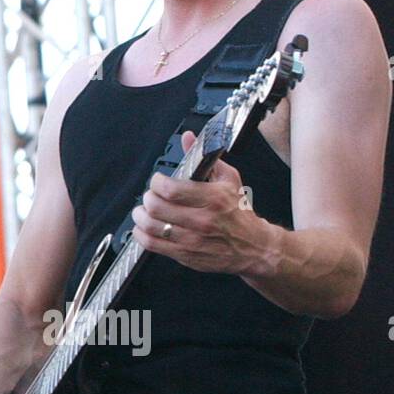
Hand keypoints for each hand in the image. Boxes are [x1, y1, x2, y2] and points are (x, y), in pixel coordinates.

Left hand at [130, 130, 269, 273]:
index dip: (157, 182)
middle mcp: (201, 220)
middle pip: (157, 207)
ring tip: (143, 211)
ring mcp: (192, 240)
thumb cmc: (238, 212)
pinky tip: (143, 228)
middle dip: (148, 198)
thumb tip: (187, 138)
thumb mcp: (228, 179)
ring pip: (151, 227)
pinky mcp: (185, 255)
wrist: (252, 247)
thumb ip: (204, 158)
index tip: (158, 181)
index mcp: (213, 198)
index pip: (171, 189)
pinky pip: (152, 245)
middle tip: (150, 195)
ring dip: (141, 216)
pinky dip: (141, 234)